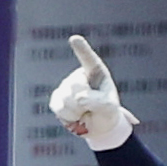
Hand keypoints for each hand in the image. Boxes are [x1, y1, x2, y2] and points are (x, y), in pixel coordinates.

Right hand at [47, 35, 137, 151]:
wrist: (98, 126)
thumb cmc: (107, 112)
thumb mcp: (110, 108)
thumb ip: (98, 101)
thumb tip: (79, 98)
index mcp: (95, 71)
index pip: (88, 59)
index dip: (81, 49)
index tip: (74, 39)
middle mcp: (79, 75)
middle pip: (74, 85)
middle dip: (84, 100)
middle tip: (92, 107)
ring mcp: (65, 86)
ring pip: (66, 99)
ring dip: (77, 111)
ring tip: (85, 112)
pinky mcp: (56, 99)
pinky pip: (58, 108)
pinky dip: (69, 117)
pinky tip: (76, 116)